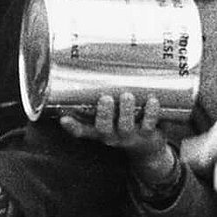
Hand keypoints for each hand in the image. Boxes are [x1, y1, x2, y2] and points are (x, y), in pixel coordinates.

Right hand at [58, 91, 176, 177]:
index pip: (81, 131)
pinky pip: (149, 124)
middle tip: (106, 98)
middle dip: (104, 113)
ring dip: (126, 110)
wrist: (150, 151)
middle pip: (104, 128)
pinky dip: (151, 112)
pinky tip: (152, 100)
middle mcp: (112, 136)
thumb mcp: (111, 116)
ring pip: (126, 126)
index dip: (72, 126)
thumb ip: (103, 99)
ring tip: (127, 95)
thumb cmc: (125, 125)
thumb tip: (94, 66)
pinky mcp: (149, 135)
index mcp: (99, 131)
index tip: (64, 119)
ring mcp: (130, 136)